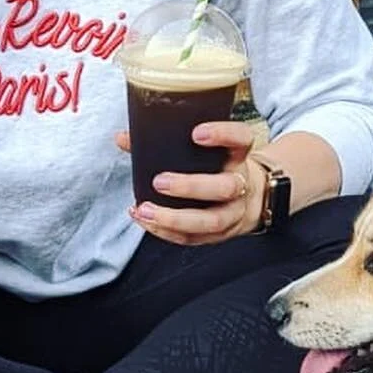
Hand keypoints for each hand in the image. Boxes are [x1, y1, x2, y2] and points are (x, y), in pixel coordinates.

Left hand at [114, 119, 264, 246]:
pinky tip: (144, 219)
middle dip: (191, 186)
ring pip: (211, 221)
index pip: (241, 139)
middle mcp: (240, 184)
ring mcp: (233, 212)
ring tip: (145, 209)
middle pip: (225, 187)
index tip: (196, 134)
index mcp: (238, 155)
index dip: (222, 135)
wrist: (250, 198)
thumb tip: (122, 138)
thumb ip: (166, 140)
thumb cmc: (216, 167)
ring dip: (174, 218)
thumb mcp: (205, 150)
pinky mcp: (219, 234)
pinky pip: (194, 238)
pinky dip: (165, 231)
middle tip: (159, 182)